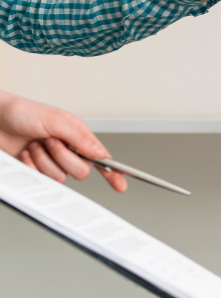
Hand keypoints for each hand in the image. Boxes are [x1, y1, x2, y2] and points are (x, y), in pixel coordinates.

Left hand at [0, 91, 126, 191]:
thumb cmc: (22, 112)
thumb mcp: (55, 119)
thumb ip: (79, 137)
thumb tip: (100, 153)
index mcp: (78, 138)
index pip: (101, 158)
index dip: (113, 173)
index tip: (121, 185)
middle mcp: (68, 152)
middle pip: (81, 171)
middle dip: (63, 157)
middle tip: (49, 142)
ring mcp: (51, 163)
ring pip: (60, 177)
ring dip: (43, 160)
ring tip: (33, 145)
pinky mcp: (36, 171)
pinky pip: (41, 180)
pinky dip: (31, 166)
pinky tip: (25, 154)